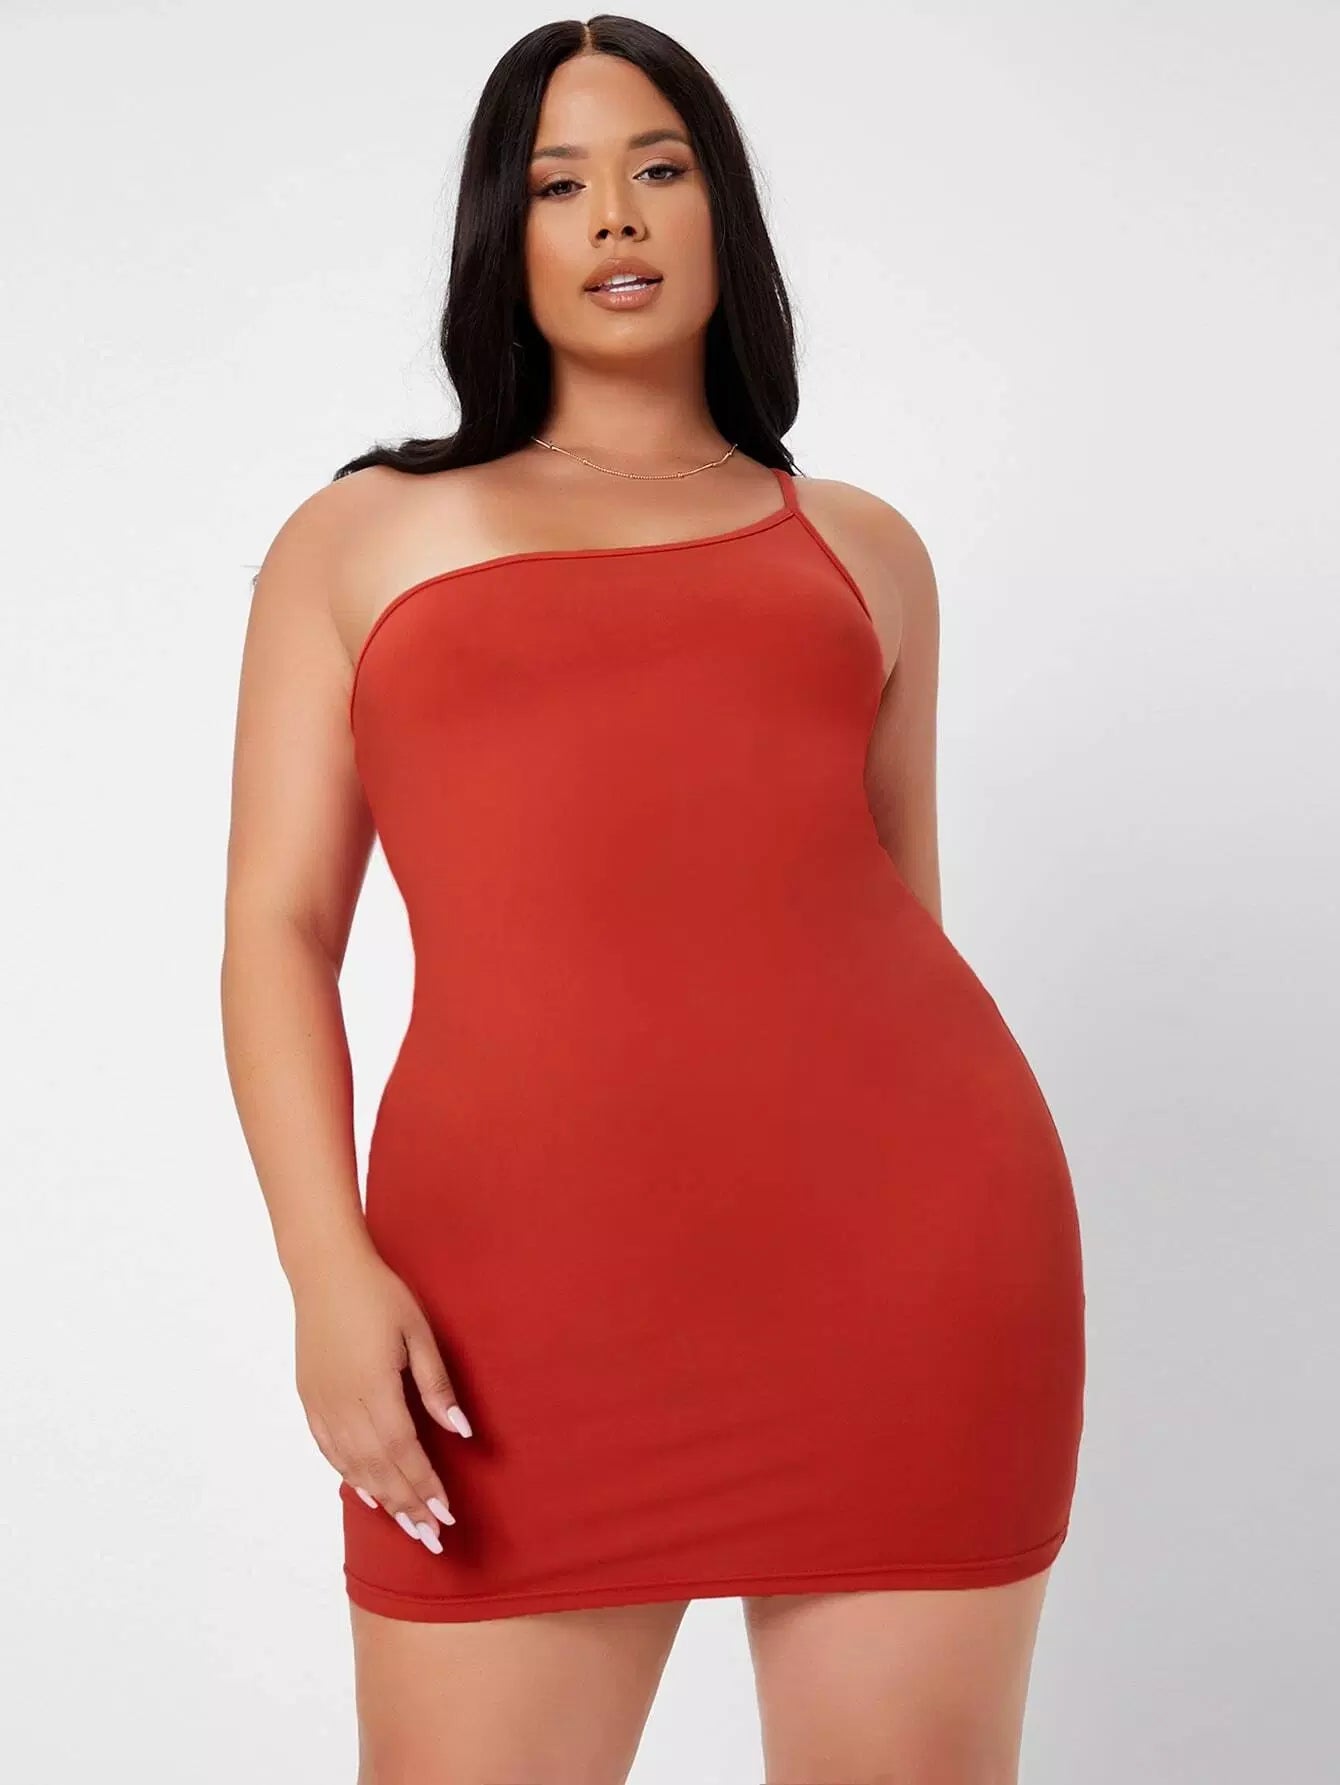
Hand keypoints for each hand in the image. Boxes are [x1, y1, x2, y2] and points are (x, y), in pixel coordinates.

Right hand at [293, 1244, 471, 1552]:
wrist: (325, 1271)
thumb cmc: (379, 1295)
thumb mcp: (418, 1332)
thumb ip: (436, 1385)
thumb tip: (460, 1431)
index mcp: (375, 1388)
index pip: (404, 1452)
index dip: (425, 1486)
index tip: (446, 1514)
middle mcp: (344, 1404)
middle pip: (378, 1468)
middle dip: (407, 1506)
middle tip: (432, 1538)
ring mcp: (322, 1404)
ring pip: (352, 1465)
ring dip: (381, 1499)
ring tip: (406, 1526)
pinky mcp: (310, 1399)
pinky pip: (329, 1450)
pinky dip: (350, 1476)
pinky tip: (366, 1492)